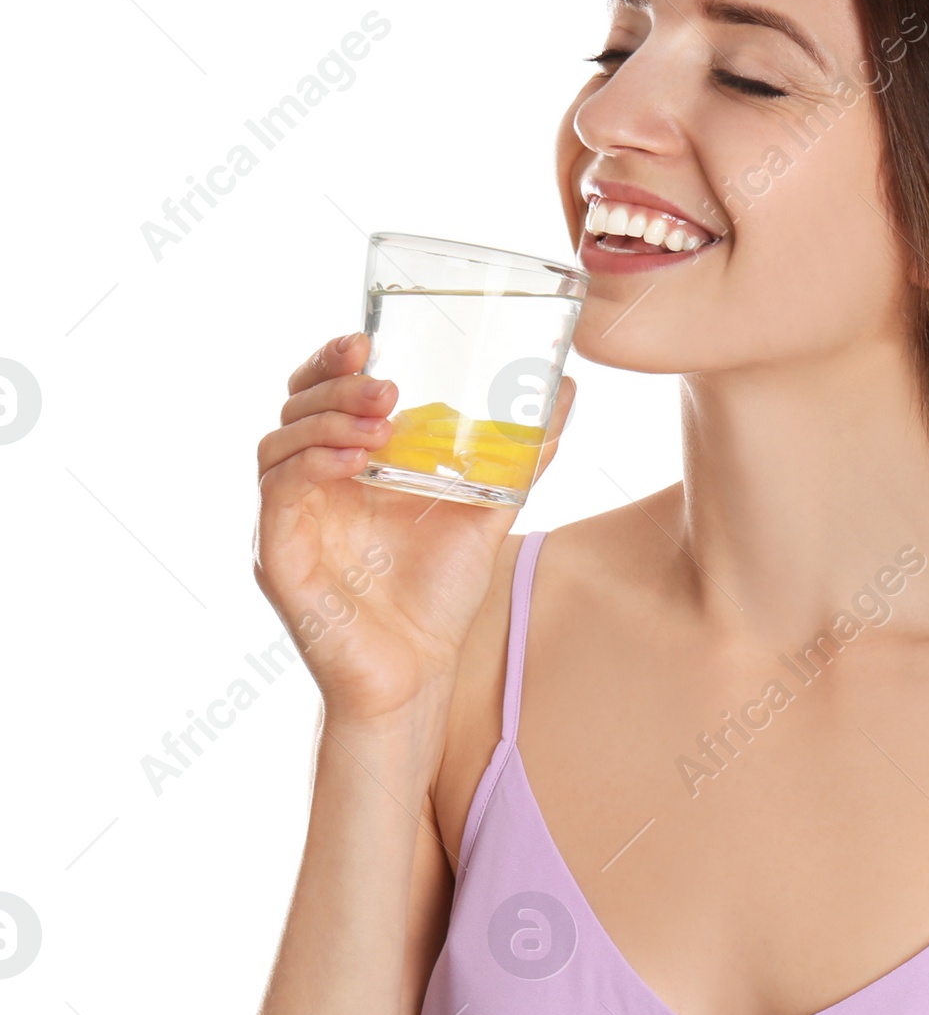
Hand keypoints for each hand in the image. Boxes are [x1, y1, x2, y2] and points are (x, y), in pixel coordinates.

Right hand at [254, 331, 574, 726]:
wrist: (419, 675)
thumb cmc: (437, 597)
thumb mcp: (486, 510)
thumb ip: (517, 454)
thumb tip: (564, 393)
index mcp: (343, 466)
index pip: (320, 393)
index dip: (333, 361)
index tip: (366, 338)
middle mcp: (306, 487)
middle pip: (293, 408)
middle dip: (333, 384)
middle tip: (383, 382)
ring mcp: (287, 522)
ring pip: (278, 444)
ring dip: (327, 421)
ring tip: (381, 420)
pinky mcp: (278, 560)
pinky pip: (278, 497)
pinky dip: (310, 468)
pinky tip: (353, 460)